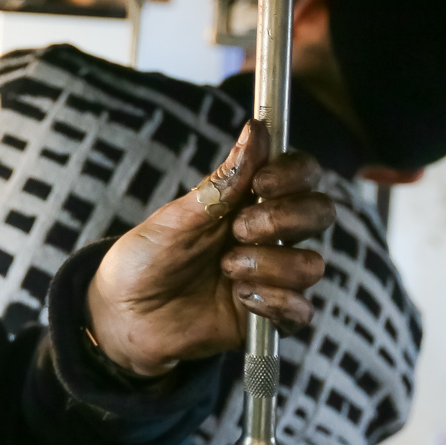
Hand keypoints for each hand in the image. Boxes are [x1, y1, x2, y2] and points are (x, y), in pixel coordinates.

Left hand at [84, 120, 334, 376]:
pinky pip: (300, 310)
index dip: (294, 174)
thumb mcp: (178, 216)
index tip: (262, 183)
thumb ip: (224, 180)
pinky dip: (272, 302)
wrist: (124, 316)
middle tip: (238, 230)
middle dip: (282, 219)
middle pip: (321, 213)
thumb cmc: (147, 258)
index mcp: (250, 201)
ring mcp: (273, 276)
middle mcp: (270, 236)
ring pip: (311, 264)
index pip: (303, 174)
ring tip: (226, 270)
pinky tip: (240, 299)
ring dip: (269, 265)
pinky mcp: (269, 316)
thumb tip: (257, 128)